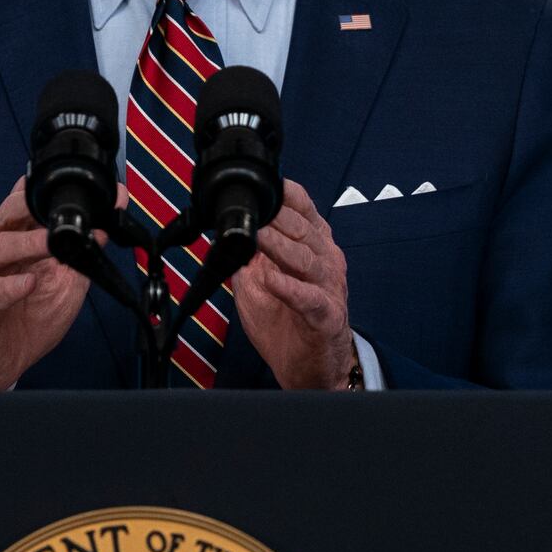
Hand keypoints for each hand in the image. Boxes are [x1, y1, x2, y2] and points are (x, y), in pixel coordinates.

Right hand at [0, 178, 108, 390]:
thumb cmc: (25, 321)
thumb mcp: (63, 285)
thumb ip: (80, 255)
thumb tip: (105, 226)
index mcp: (13, 241)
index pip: (23, 205)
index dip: (42, 191)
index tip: (72, 185)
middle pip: (4, 217)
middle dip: (27, 204)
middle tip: (56, 205)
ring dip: (26, 243)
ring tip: (51, 243)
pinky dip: (9, 286)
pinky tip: (28, 284)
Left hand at [234, 179, 356, 389]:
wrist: (310, 367)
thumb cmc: (288, 322)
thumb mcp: (260, 281)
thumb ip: (248, 255)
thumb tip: (223, 232)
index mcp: (313, 245)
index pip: (303, 208)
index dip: (284, 193)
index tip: (261, 183)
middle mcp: (325, 260)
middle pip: (303, 229)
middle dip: (277, 216)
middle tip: (251, 207)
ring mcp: (329, 288)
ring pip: (305, 259)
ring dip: (280, 246)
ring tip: (258, 235)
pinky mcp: (327, 316)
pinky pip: (309, 299)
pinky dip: (290, 289)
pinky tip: (273, 281)